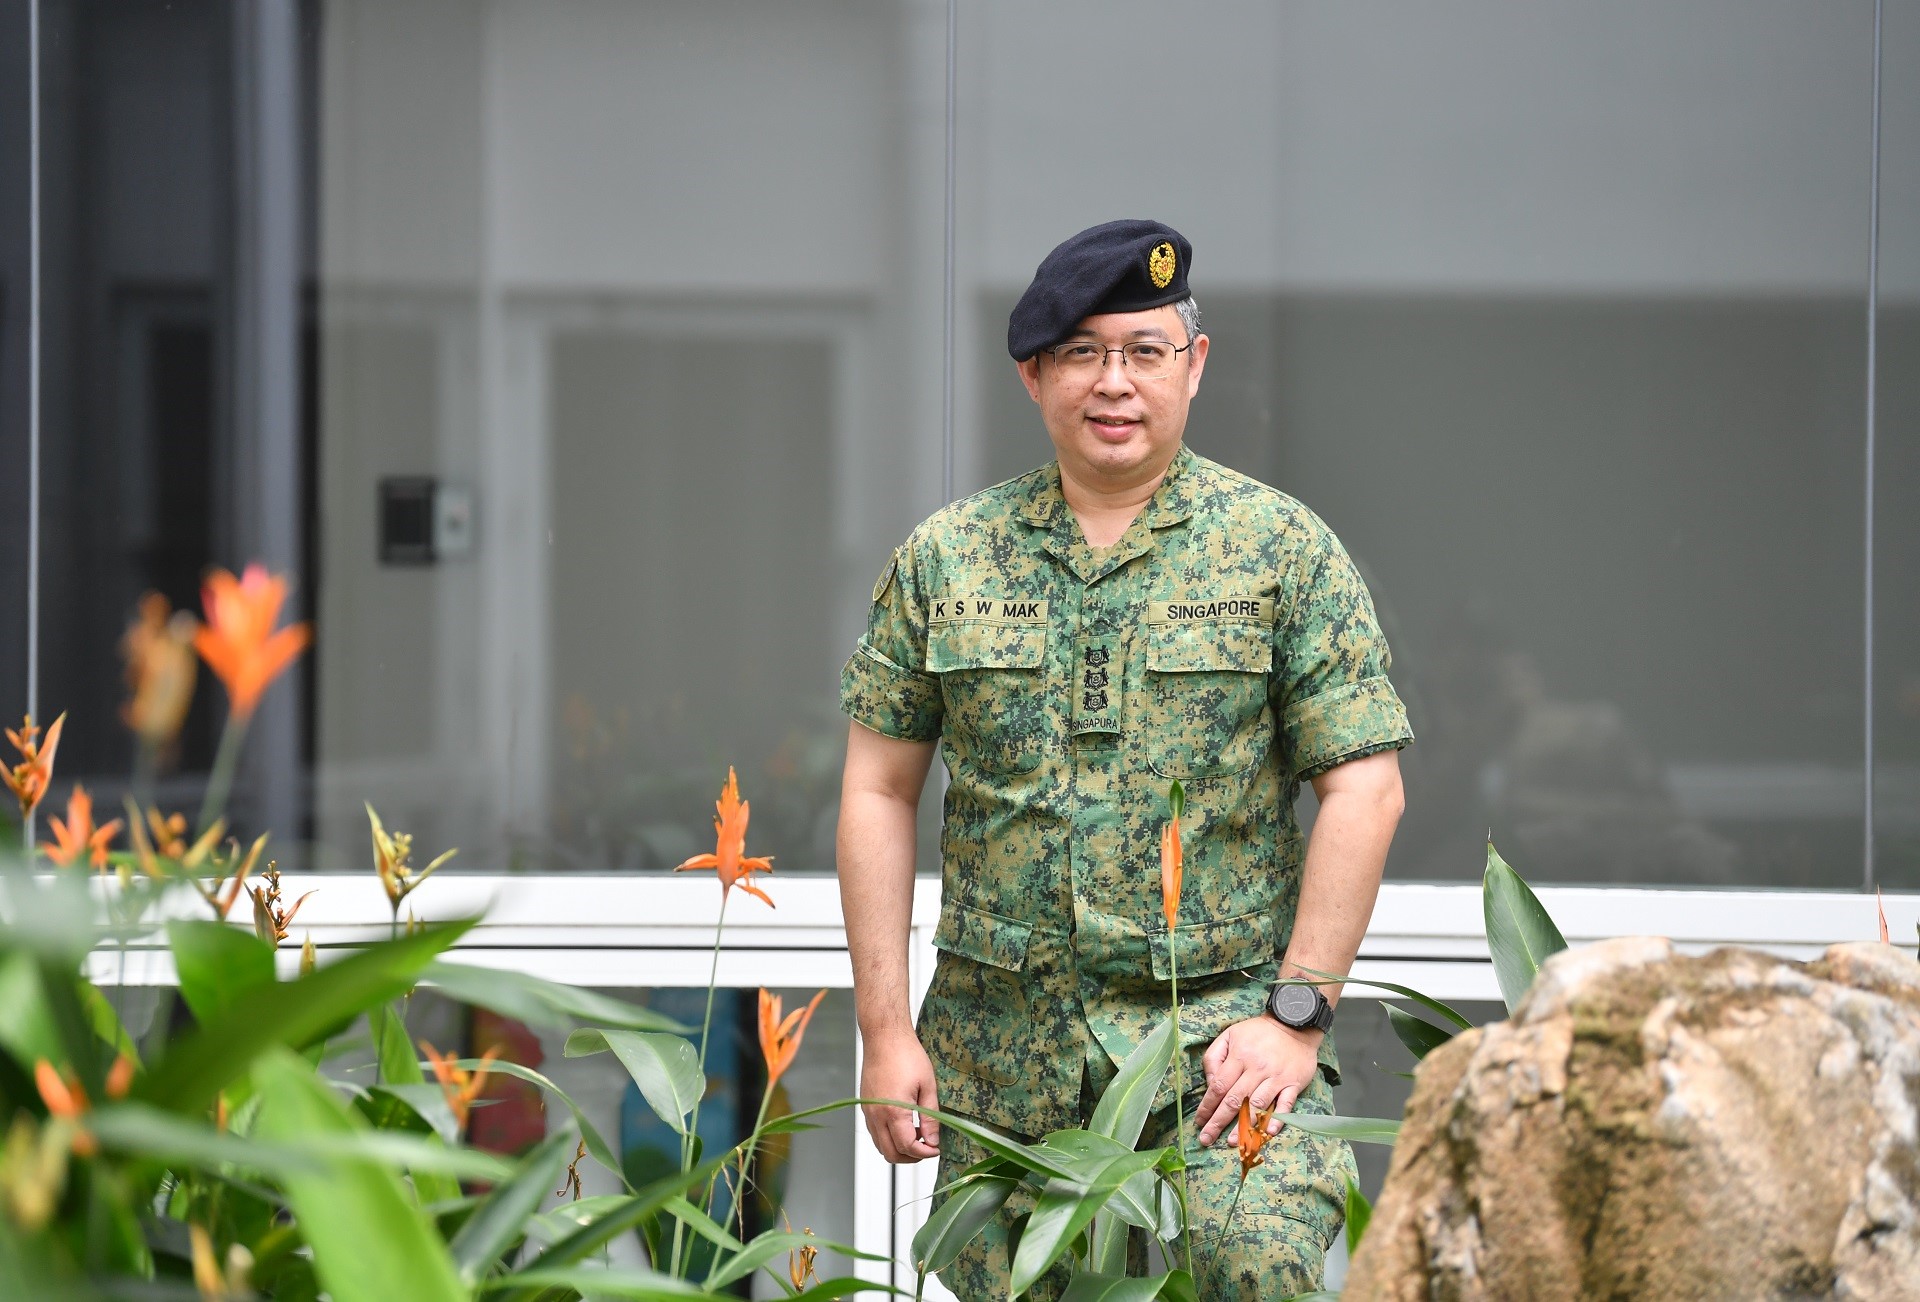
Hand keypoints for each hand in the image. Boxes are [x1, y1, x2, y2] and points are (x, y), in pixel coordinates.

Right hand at [859, 1028, 941, 1162]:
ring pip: (880, 1146)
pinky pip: (875, 1132)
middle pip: (891, 1154)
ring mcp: (868, 1111)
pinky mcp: (865, 1105)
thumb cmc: (907, 1055)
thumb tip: (933, 1141)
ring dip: (899, 1148)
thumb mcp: (928, 1086)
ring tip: (918, 1135)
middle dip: (911, 1157)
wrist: (884, 1036)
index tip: (936, 1148)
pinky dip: (889, 1137)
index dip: (925, 1153)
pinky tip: (905, 1125)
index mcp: (894, 1111)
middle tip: (928, 1147)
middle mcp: (877, 1115)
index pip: (908, 1147)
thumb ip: (931, 1117)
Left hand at [1194, 1016, 1320, 1145]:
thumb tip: (1210, 1084)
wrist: (1293, 1024)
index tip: (1199, 1121)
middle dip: (1218, 1122)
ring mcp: (1276, 1077)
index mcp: (1239, 1057)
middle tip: (1207, 1139)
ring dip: (1244, 1126)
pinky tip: (1269, 1132)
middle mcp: (1257, 1069)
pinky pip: (1286, 1104)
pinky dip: (1278, 1118)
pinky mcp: (1293, 1083)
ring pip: (1258, 1105)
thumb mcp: (1230, 1035)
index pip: (1219, 1087)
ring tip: (1233, 1142)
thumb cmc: (1258, 1032)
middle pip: (1234, 1100)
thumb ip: (1215, 1058)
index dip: (1207, 1106)